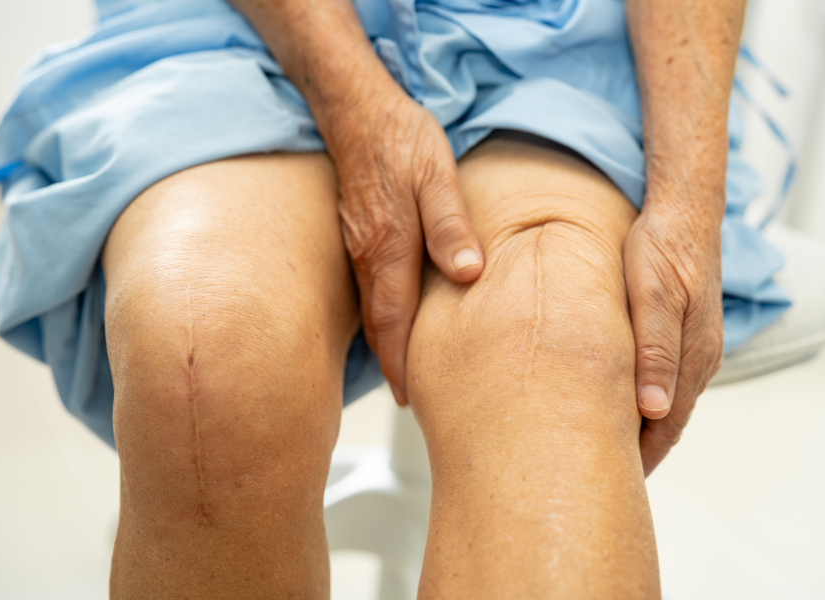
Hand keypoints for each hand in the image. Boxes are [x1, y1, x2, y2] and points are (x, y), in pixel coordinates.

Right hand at [323, 90, 483, 404]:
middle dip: (392, 364)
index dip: (401, 362)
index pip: (394, 320)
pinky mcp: (357, 233)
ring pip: (371, 308)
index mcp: (390, 247)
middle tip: (407, 398)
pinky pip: (367, 286)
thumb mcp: (438, 175)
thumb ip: (451, 225)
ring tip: (401, 371)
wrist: (356, 108)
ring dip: (385, 342)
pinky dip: (379, 314)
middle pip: (379, 324)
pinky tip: (390, 319)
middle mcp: (368, 255)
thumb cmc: (401, 139)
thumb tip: (468, 273)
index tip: (408, 396)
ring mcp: (358, 245)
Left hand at [623, 197, 723, 475]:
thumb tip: (654, 410)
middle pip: (667, 420)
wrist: (681, 209)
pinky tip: (617, 400)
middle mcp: (697, 357)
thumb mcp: (654, 297)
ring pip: (664, 400)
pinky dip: (641, 397)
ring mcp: (691, 344)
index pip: (668, 426)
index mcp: (691, 356)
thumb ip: (654, 352)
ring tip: (602, 446)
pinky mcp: (679, 330)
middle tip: (599, 472)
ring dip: (639, 425)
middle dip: (638, 450)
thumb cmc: (661, 248)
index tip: (613, 481)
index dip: (641, 457)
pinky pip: (661, 377)